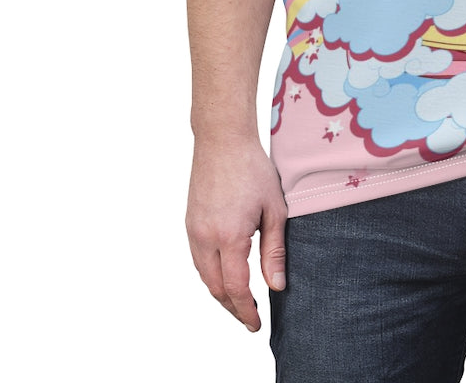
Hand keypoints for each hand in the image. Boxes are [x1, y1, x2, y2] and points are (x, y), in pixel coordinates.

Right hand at [186, 136, 287, 330]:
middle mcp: (205, 238)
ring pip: (203, 275)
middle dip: (232, 307)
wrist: (222, 140)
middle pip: (215, 288)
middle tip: (250, 319)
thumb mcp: (274, 209)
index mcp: (229, 236)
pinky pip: (198, 259)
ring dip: (220, 293)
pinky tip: (225, 276)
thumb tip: (276, 285)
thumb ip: (274, 250)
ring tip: (239, 303)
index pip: (236, 287)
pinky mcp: (189, 223)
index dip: (246, 310)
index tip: (256, 324)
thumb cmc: (253, 169)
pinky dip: (211, 274)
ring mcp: (193, 231)